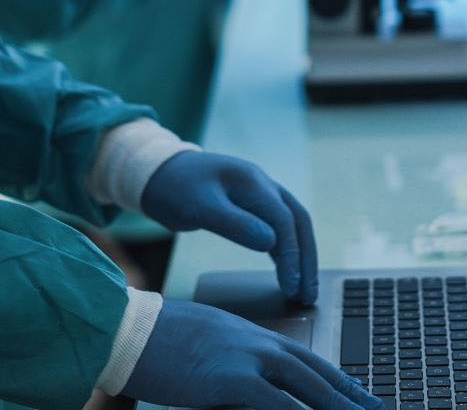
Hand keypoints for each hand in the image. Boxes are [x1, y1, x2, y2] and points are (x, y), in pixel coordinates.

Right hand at [120, 299, 380, 409]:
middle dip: (351, 396)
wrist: (129, 328)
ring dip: (338, 407)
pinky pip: (279, 407)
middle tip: (377, 409)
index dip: (338, 378)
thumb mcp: (208, 344)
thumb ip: (235, 362)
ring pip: (309, 388)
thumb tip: (251, 384)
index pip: (308, 359)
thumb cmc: (158, 339)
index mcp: (254, 335)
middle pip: (318, 374)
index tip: (359, 392)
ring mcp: (248, 360)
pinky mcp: (232, 380)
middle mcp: (259, 344)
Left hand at [141, 152, 318, 302]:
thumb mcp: (199, 207)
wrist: (158, 171)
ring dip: (301, 255)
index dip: (292, 255)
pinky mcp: (251, 203)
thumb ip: (235, 224)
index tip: (292, 286)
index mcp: (252, 182)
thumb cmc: (174, 188)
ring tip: (303, 290)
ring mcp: (259, 192)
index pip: (284, 221)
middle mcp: (262, 184)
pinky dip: (286, 249)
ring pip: (292, 224)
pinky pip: (278, 226)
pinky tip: (287, 269)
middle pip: (298, 222)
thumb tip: (271, 243)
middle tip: (308, 295)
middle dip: (307, 259)